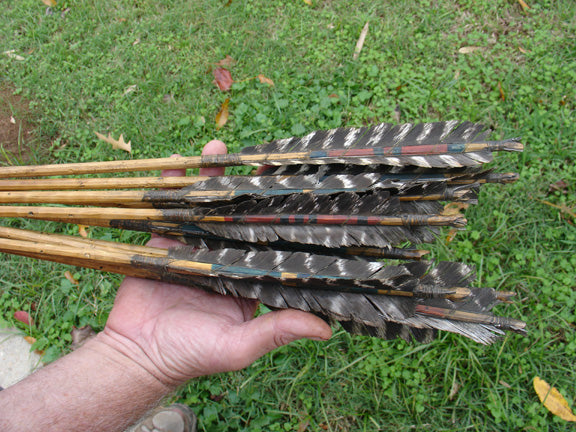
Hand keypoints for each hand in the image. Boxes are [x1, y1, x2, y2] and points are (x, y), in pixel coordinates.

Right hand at [101, 140, 331, 385]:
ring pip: (206, 207)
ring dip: (211, 177)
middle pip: (239, 216)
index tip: (294, 188)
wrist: (138, 356)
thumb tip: (326, 331)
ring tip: (219, 148)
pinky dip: (171, 187)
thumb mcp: (239, 346)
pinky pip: (169, 210)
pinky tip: (177, 162)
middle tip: (260, 157)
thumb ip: (276, 332)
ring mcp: (194, 248)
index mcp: (248, 278)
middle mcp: (225, 258)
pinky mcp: (164, 243)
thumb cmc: (192, 356)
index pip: (270, 241)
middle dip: (247, 187)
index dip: (280, 215)